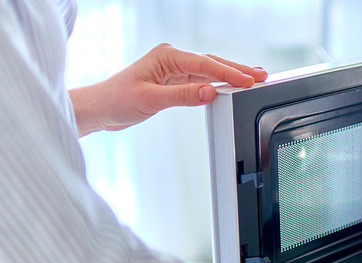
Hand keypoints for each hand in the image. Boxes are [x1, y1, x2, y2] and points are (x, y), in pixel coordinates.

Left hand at [69, 43, 267, 135]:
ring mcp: (175, 69)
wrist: (100, 109)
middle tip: (261, 76)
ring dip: (231, 75)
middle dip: (237, 69)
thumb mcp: (150, 99)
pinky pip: (202, 80)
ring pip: (210, 70)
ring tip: (254, 78)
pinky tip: (232, 84)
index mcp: (166, 55)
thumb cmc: (117, 100)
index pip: (205, 64)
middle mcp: (172, 58)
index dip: (228, 73)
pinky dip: (219, 82)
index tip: (247, 81)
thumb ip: (182, 95)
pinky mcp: (175, 81)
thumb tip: (209, 92)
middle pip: (212, 63)